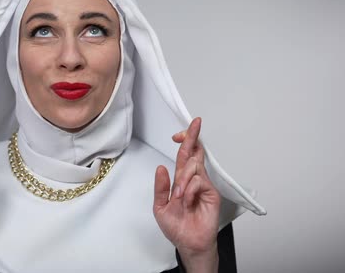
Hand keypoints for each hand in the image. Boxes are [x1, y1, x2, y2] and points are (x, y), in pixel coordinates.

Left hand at [153, 117, 220, 271]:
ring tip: (179, 196)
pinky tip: (186, 200)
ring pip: (193, 166)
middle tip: (191, 127)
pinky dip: (190, 189)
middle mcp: (192, 180)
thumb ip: (160, 187)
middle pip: (193, 152)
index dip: (184, 141)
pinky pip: (199, 181)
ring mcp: (202, 185)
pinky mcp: (211, 194)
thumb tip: (161, 167)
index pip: (184, 155)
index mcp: (180, 180)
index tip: (180, 132)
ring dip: (183, 178)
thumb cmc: (176, 227)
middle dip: (191, 138)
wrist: (189, 243)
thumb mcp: (160, 207)